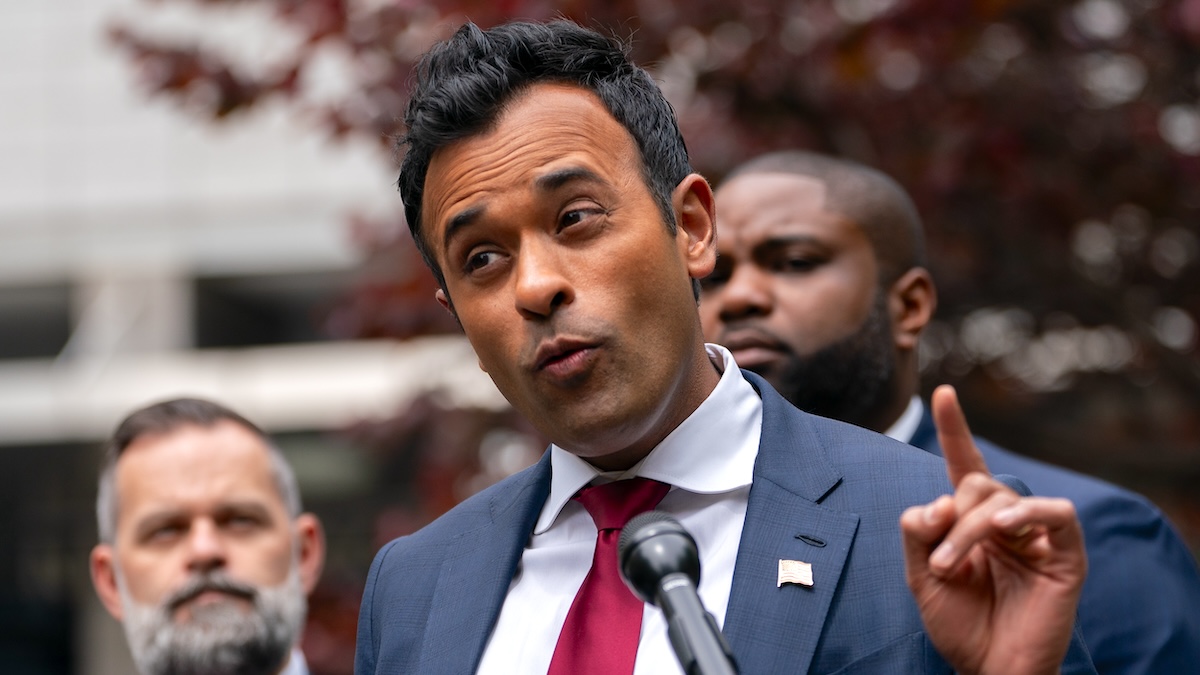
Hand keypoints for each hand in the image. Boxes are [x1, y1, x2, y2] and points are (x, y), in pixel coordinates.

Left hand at [900, 385, 1086, 674]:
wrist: (988, 669)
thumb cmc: (958, 623)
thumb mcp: (920, 574)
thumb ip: (918, 530)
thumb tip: (938, 500)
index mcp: (971, 520)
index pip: (964, 465)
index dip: (955, 429)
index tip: (942, 392)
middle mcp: (1005, 520)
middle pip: (974, 487)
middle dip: (949, 522)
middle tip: (940, 564)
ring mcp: (1036, 535)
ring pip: (1000, 500)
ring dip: (969, 531)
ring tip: (952, 567)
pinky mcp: (1066, 554)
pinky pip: (1055, 513)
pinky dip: (1028, 512)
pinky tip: (1005, 528)